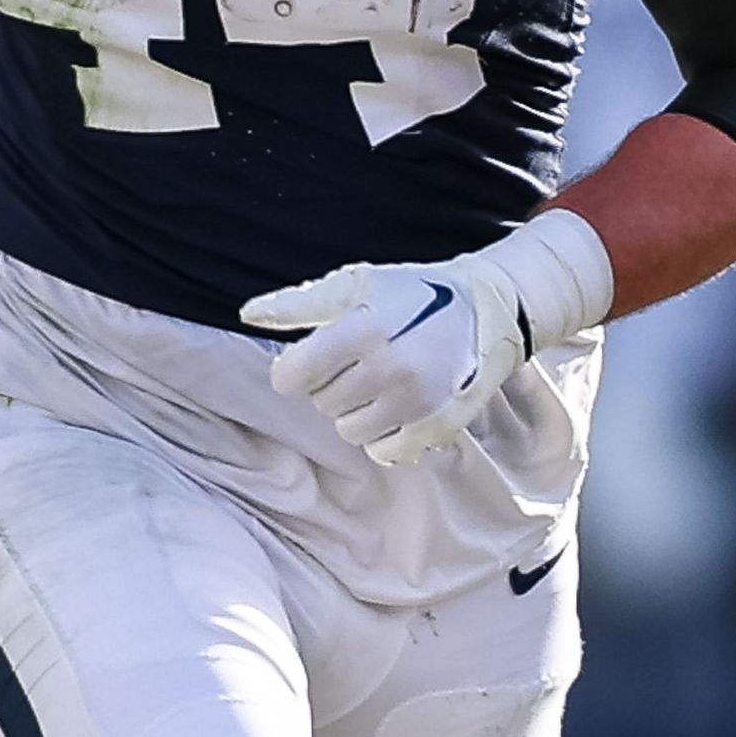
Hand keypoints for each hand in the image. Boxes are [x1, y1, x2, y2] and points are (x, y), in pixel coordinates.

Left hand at [239, 212, 613, 468]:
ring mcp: (416, 403)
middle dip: (331, 384)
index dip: (296, 368)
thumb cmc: (413, 294)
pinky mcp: (437, 426)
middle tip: (360, 361)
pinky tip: (399, 406)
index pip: (290, 378)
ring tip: (382, 382)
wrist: (488, 309)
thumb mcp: (356, 285)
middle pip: (320, 403)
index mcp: (363, 330)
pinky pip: (384, 451)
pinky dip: (385, 435)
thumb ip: (299, 304)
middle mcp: (390, 369)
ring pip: (349, 430)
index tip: (313, 358)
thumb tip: (248, 315)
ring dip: (357, 410)